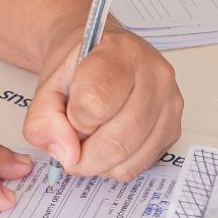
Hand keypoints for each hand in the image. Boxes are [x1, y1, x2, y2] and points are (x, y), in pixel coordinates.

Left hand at [23, 26, 182, 181]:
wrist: (102, 54)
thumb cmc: (78, 67)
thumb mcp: (47, 84)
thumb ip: (43, 119)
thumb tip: (67, 155)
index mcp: (121, 52)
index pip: (97, 102)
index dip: (73, 122)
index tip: (67, 116)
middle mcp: (155, 75)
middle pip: (118, 140)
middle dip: (84, 156)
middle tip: (70, 148)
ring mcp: (170, 103)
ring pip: (130, 158)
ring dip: (100, 163)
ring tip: (90, 142)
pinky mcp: (174, 128)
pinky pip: (141, 165)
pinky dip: (118, 165)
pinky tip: (109, 144)